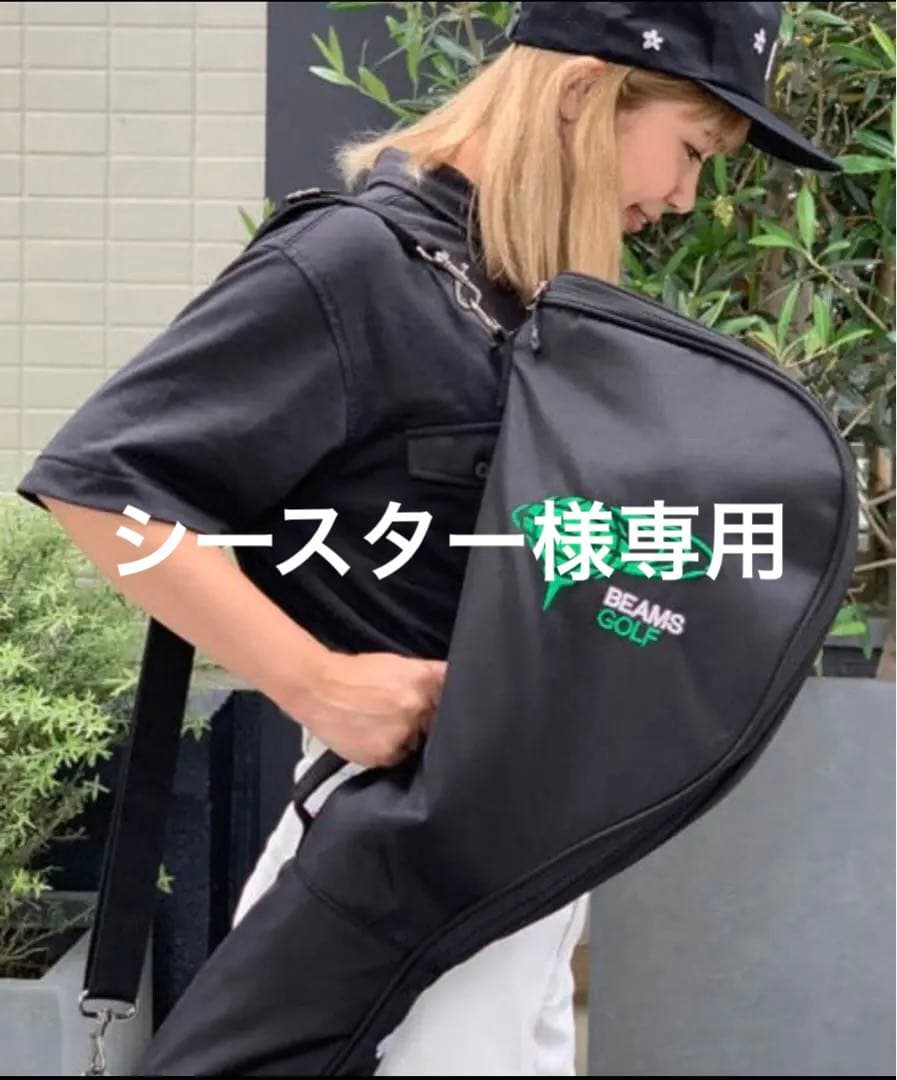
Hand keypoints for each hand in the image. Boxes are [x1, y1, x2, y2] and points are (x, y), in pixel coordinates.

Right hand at [296, 650, 446, 768]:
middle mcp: (418, 707)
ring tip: (384, 726)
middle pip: (436, 724)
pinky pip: (398, 758)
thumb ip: (430, 674)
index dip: (444, 706)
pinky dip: (390, 751)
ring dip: (409, 739)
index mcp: (425, 681)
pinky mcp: (386, 755)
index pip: (452, 699)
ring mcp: (403, 733)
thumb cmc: (358, 673)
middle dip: (425, 722)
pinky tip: (374, 737)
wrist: (319, 689)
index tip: (436, 708)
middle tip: (401, 715)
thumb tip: (456, 681)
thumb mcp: (399, 664)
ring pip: (418, 744)